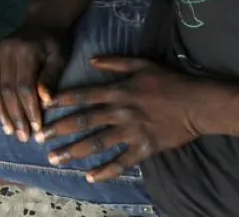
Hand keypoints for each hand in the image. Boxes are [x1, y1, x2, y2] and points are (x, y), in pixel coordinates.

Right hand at [0, 22, 70, 140]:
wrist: (42, 21)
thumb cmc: (53, 43)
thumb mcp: (59, 57)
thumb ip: (51, 77)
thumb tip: (45, 101)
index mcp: (27, 52)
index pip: (25, 87)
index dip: (29, 110)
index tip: (36, 129)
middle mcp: (7, 51)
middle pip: (7, 89)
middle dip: (14, 115)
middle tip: (21, 136)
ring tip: (7, 129)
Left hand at [42, 57, 208, 181]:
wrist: (199, 104)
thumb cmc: (170, 81)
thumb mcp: (142, 64)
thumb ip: (115, 62)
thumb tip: (92, 61)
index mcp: (119, 91)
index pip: (84, 95)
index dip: (63, 100)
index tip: (44, 106)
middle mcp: (122, 112)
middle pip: (85, 121)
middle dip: (60, 130)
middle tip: (40, 138)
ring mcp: (133, 131)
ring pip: (98, 143)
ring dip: (75, 151)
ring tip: (55, 158)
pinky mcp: (145, 148)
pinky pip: (123, 162)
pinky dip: (106, 170)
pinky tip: (90, 177)